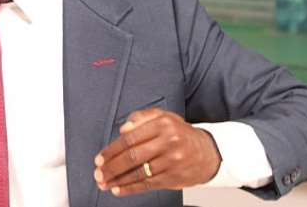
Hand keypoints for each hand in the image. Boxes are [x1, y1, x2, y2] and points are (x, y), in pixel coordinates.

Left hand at [93, 108, 220, 196]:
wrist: (207, 152)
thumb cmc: (180, 133)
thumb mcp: (163, 116)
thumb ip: (141, 118)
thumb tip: (123, 129)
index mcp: (162, 124)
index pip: (130, 138)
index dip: (112, 150)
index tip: (100, 158)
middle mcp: (168, 142)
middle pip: (133, 156)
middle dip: (112, 167)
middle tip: (99, 173)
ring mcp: (172, 161)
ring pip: (139, 172)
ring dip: (118, 179)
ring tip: (104, 183)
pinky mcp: (174, 178)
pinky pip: (148, 184)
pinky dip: (131, 188)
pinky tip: (119, 189)